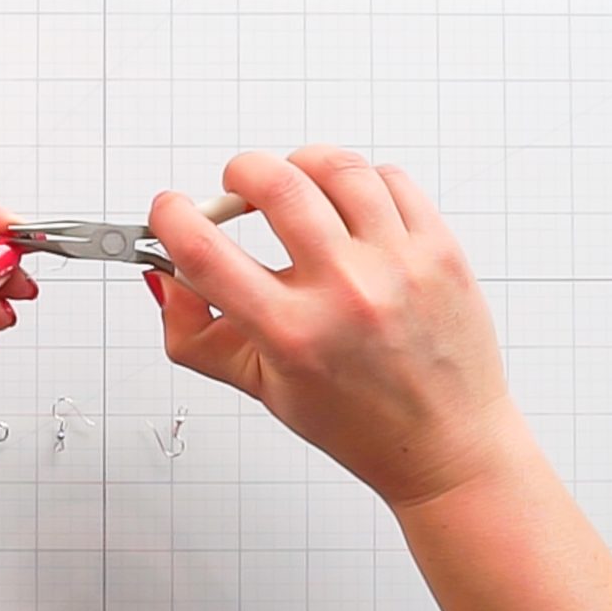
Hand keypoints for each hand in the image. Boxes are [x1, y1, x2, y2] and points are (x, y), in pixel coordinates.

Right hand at [146, 147, 512, 506]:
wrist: (445, 443)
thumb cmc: (356, 421)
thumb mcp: (258, 386)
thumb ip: (195, 333)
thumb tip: (166, 276)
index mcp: (293, 334)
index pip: (204, 252)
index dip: (171, 217)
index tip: (170, 211)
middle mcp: (347, 293)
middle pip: (275, 185)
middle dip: (240, 173)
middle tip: (236, 190)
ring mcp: (399, 265)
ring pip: (335, 168)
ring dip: (298, 166)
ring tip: (295, 191)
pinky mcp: (439, 250)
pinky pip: (389, 179)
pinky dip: (356, 182)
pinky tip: (348, 208)